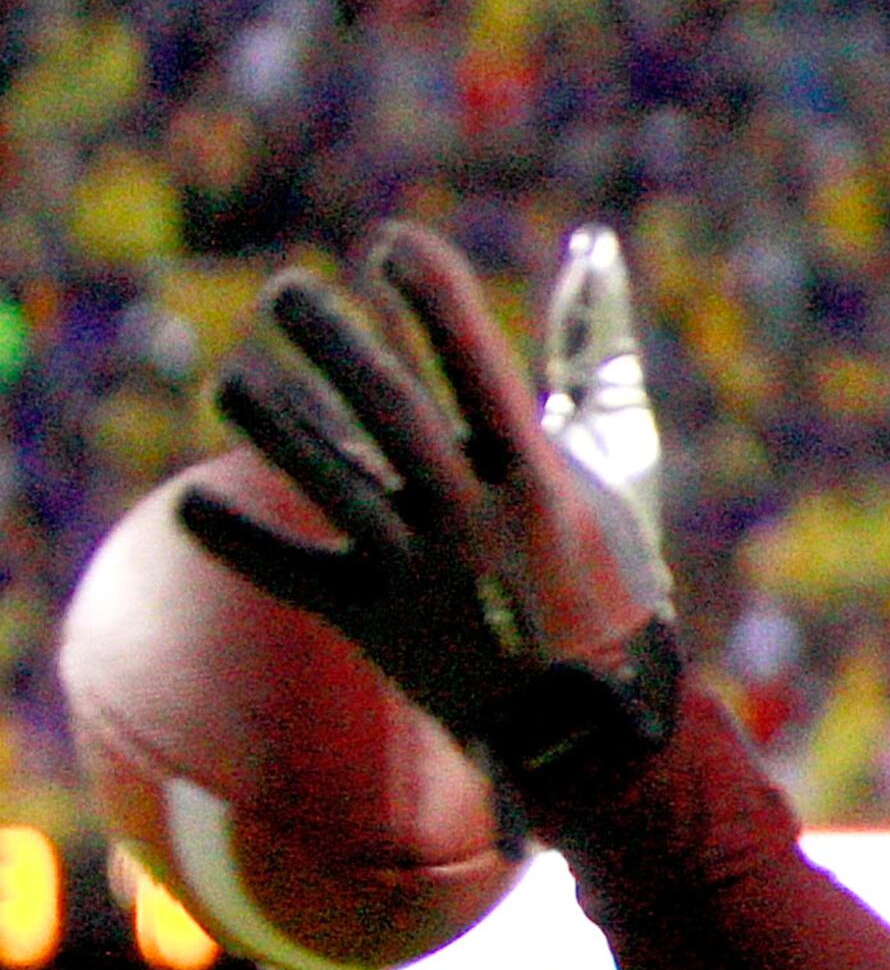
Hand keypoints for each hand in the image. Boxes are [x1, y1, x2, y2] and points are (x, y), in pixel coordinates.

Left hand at [179, 223, 679, 809]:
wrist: (595, 725)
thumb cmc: (610, 579)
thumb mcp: (617, 468)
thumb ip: (591, 366)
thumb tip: (592, 257)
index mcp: (536, 474)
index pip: (477, 362)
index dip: (432, 294)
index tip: (390, 244)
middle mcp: (474, 517)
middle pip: (386, 407)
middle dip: (329, 338)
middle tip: (284, 292)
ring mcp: (421, 573)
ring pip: (326, 481)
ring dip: (270, 422)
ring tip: (233, 380)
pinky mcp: (374, 624)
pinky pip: (287, 573)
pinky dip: (234, 538)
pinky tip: (193, 498)